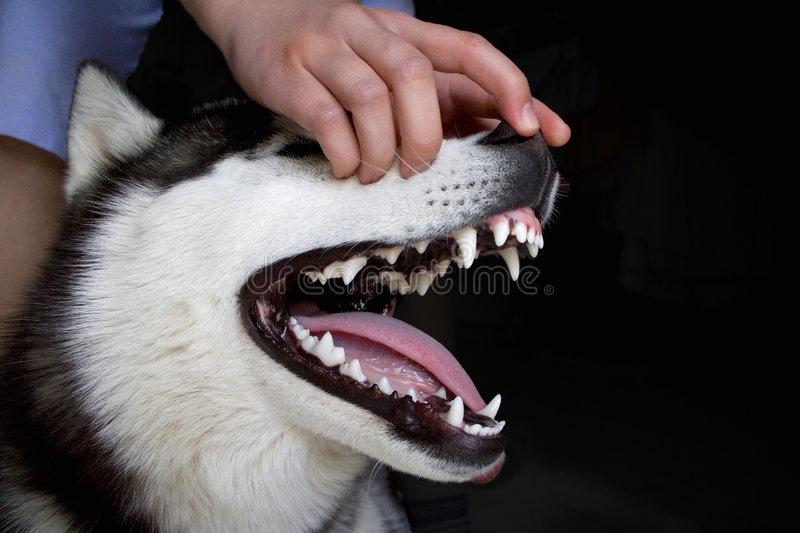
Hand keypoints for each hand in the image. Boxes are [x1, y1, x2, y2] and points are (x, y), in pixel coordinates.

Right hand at [182, 0, 569, 182]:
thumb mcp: (384, 52)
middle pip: (416, 77)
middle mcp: (368, 31)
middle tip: (419, 168)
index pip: (468, 48)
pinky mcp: (289, 74)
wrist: (253, 9)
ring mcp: (327, 50)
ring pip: (371, 98)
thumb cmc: (332, 44)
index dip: (506, 84)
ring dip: (382, 150)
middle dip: (427, 135)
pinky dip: (344, 153)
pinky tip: (345, 167)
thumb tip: (491, 129)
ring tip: (376, 173)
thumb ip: (430, 87)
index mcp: (403, 30)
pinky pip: (326, 118)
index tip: (533, 126)